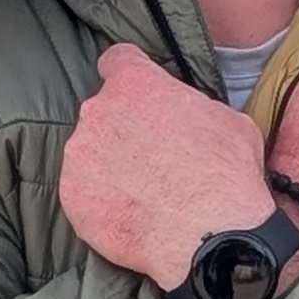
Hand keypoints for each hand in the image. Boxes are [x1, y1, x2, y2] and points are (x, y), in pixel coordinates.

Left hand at [58, 43, 273, 288]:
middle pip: (104, 112)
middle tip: (152, 158)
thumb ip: (190, 104)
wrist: (210, 237)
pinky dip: (101, 200)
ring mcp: (79, 156)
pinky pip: (83, 191)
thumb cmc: (226, 176)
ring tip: (144, 192)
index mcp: (135, 83)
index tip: (136, 94)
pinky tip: (131, 213)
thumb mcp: (226, 118)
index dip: (128, 74)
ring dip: (110, 166)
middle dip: (123, 130)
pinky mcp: (71, 196)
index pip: (116, 60)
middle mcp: (98, 112)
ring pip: (90, 153)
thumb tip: (184, 111)